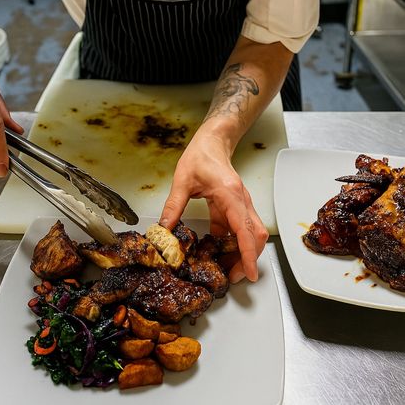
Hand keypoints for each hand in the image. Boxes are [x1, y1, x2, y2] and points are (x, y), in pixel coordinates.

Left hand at [160, 129, 267, 283]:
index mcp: (230, 194)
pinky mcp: (235, 206)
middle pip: (255, 235)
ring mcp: (241, 204)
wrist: (212, 142)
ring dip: (242, 253)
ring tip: (225, 269)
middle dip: (248, 259)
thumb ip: (173, 205)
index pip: (244, 229)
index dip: (248, 253)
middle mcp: (241, 200)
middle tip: (233, 277)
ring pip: (250, 234)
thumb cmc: (201, 156)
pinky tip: (216, 251)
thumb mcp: (182, 180)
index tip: (250, 272)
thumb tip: (164, 230)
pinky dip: (232, 243)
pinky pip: (238, 229)